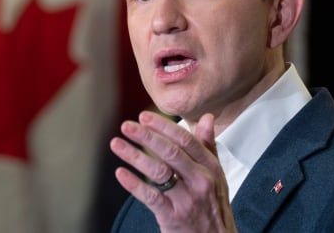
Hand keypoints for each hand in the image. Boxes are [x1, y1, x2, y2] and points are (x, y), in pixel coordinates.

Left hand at [110, 112, 236, 232]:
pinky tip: (120, 173)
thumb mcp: (216, 175)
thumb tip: (206, 117)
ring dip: (134, 156)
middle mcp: (201, 181)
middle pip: (171, 152)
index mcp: (210, 167)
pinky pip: (151, 197)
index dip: (163, 126)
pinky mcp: (173, 216)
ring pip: (158, 172)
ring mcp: (187, 199)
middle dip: (147, 136)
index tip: (144, 117)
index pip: (186, 140)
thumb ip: (208, 146)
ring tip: (116, 144)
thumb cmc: (213, 205)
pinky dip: (134, 184)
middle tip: (127, 126)